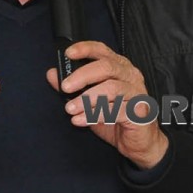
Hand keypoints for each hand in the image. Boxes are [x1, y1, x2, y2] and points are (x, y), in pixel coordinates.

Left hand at [46, 40, 168, 169]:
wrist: (140, 143)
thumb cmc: (117, 119)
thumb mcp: (90, 101)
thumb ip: (73, 87)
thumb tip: (53, 74)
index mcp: (120, 68)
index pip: (103, 51)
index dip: (86, 49)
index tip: (69, 53)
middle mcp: (131, 77)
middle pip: (106, 67)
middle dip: (82, 76)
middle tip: (65, 87)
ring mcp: (137, 93)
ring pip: (111, 88)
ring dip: (86, 99)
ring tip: (70, 109)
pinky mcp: (139, 112)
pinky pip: (115, 110)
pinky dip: (94, 115)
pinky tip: (80, 120)